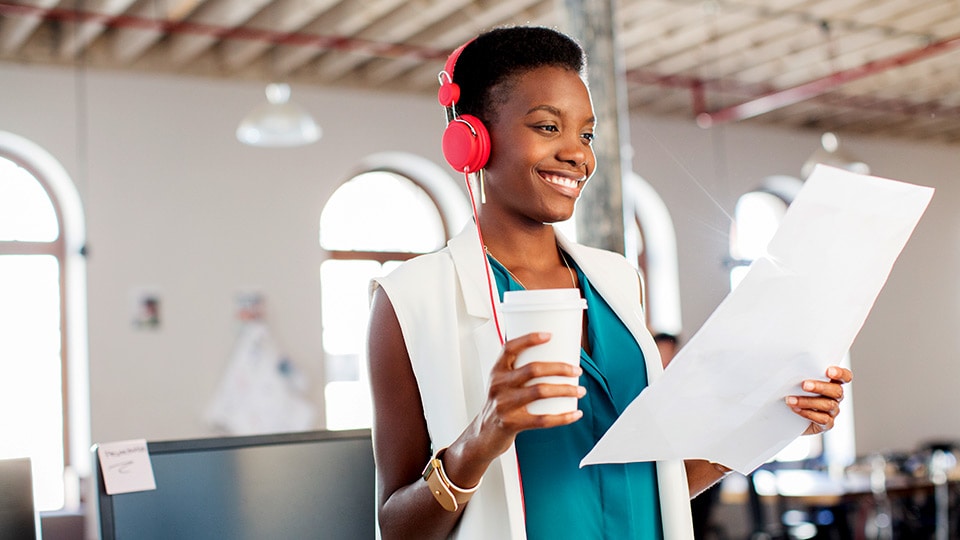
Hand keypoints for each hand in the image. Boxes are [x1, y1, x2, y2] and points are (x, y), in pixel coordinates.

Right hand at [471, 332, 584, 460]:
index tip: (549, 335)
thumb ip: (519, 371)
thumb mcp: (501, 384)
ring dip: (566, 390)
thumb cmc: (500, 405)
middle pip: (533, 369)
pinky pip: (543, 419)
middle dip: (560, 368)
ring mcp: (504, 405)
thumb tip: (553, 357)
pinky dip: (563, 417)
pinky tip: (575, 414)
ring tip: (580, 391)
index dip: (529, 339)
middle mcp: (498, 385)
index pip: (509, 348)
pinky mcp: (512, 423)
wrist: (484, 435)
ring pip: (541, 392)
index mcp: (496, 371)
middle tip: (576, 371)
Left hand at [786, 365, 852, 434]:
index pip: (845, 376)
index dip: (840, 373)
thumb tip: (791, 365)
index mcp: (832, 382)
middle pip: (837, 391)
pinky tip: (795, 409)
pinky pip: (822, 419)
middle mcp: (836, 397)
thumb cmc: (794, 392)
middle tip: (804, 385)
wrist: (787, 416)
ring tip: (791, 400)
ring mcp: (833, 411)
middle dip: (820, 387)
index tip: (829, 371)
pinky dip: (807, 413)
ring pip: (828, 405)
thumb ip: (801, 374)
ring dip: (808, 401)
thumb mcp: (797, 381)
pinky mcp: (826, 424)